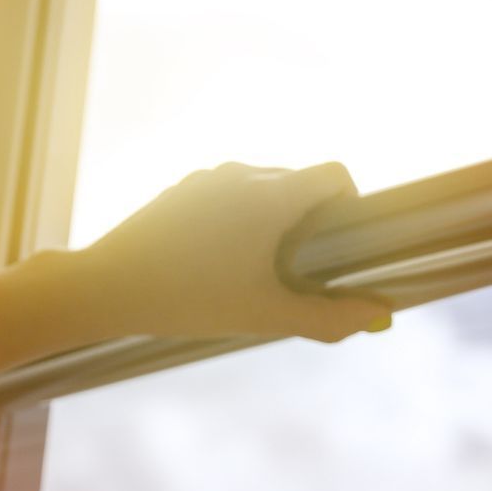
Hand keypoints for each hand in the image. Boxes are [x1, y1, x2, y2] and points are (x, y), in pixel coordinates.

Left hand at [81, 161, 390, 342]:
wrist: (109, 288)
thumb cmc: (193, 301)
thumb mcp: (269, 316)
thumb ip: (330, 318)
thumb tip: (382, 316)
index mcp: (272, 194)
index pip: (334, 172)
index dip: (349, 204)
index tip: (340, 243)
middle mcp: (242, 173)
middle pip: (300, 183)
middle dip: (311, 222)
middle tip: (300, 272)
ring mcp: (208, 178)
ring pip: (263, 190)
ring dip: (274, 224)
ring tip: (255, 273)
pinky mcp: (181, 190)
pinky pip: (228, 197)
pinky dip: (238, 224)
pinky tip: (217, 266)